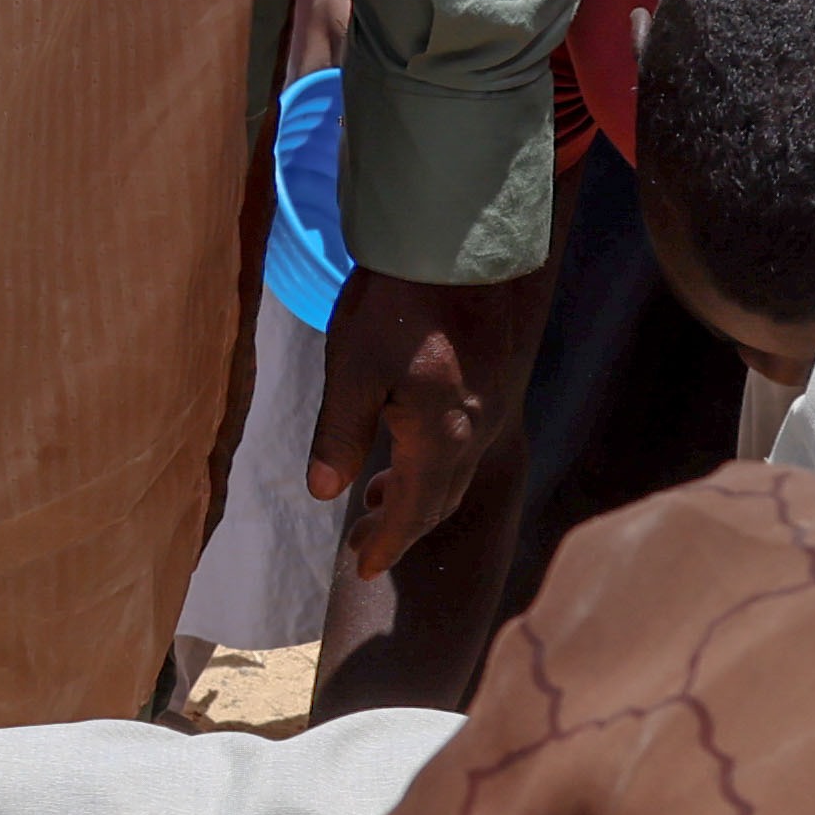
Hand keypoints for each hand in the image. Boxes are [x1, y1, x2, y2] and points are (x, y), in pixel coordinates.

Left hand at [310, 261, 547, 563]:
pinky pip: (465, 440)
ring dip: (419, 494)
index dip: (388, 545)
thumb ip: (338, 434)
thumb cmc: (397, 302)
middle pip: (440, 500)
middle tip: (364, 545)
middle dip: (402, 528)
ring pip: (455, 471)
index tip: (364, 572)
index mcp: (439, 438)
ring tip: (377, 498)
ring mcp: (488, 404)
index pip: (414, 512)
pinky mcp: (491, 378)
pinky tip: (408, 443)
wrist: (459, 242)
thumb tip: (322, 493)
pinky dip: (435, 461)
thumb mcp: (352, 368)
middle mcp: (473, 431)